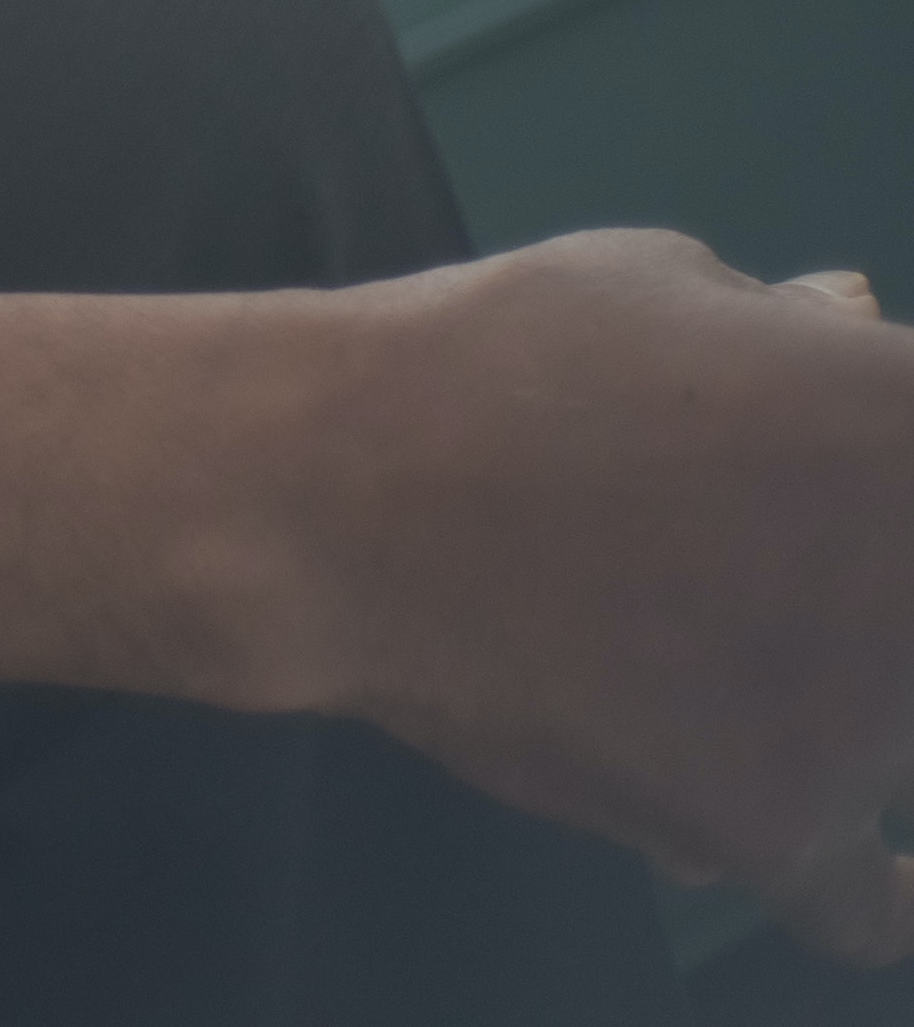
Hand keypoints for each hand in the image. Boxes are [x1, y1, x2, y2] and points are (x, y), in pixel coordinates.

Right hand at [291, 233, 913, 966]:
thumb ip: (782, 334)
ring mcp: (869, 723)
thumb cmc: (487, 358)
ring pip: (898, 740)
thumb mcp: (656, 285)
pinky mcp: (779, 828)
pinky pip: (873, 902)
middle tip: (773, 577)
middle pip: (906, 619)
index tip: (838, 507)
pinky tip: (872, 864)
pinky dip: (879, 888)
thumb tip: (834, 338)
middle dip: (857, 596)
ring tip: (708, 657)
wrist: (331, 496)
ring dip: (837, 704)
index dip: (874, 488)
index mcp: (906, 424)